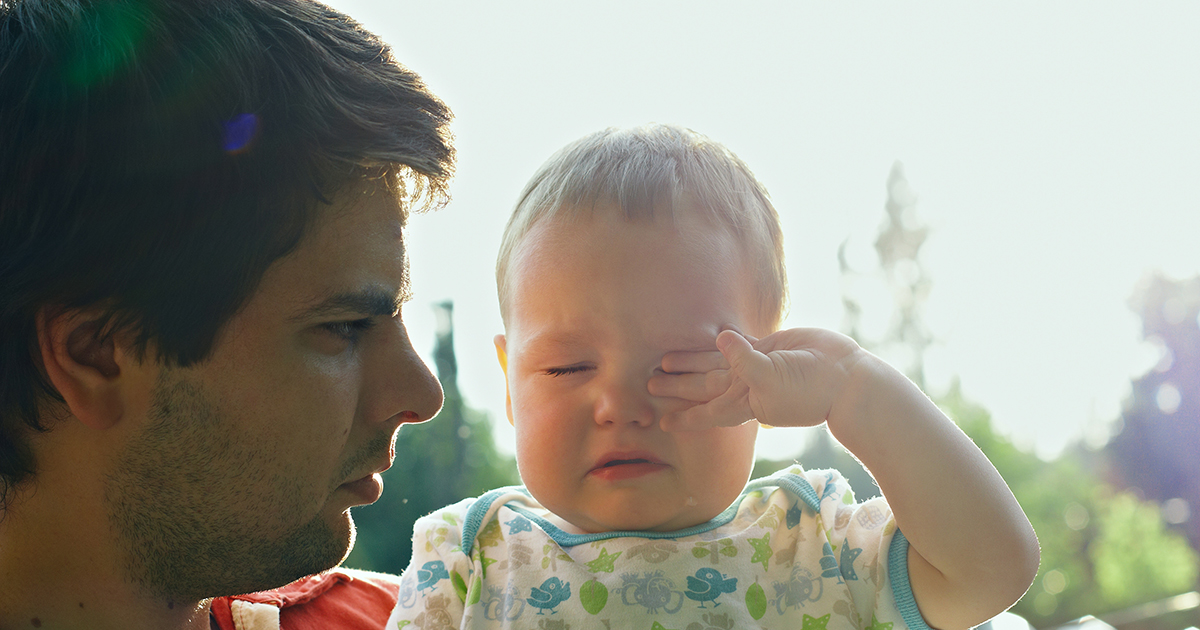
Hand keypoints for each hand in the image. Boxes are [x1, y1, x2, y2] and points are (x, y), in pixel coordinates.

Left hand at [648, 327, 863, 430]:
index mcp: (744, 401)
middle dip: (677, 386)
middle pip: (703, 386)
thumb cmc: (810, 389)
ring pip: (716, 364)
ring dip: (692, 362)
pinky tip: (709, 336)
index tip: (663, 423)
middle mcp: (746, 387)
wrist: (846, 378)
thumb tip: (719, 336)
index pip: (706, 410)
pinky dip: (724, 341)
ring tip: (665, 360)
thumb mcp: (772, 378)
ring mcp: (756, 368)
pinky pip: (740, 345)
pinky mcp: (770, 350)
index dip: (685, 416)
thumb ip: (743, 359)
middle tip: (649, 384)